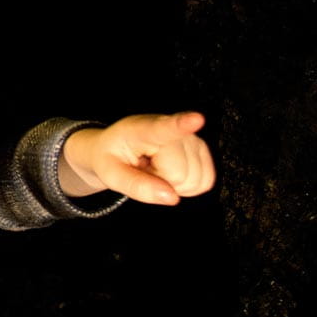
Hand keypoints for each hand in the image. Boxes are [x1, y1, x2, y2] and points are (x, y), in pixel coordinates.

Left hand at [60, 111, 216, 203]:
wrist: (114, 148)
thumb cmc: (111, 157)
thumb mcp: (110, 175)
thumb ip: (137, 186)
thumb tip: (171, 197)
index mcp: (142, 129)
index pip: (166, 127)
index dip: (184, 124)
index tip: (197, 119)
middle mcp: (172, 127)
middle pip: (182, 175)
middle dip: (164, 182)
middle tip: (146, 169)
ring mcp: (190, 136)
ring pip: (196, 180)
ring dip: (176, 184)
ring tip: (156, 168)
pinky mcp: (201, 148)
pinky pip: (206, 182)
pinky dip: (188, 186)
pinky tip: (170, 173)